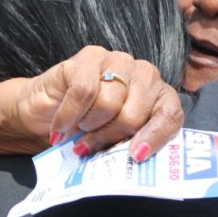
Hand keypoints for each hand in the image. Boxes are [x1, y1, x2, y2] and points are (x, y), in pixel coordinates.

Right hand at [8, 46, 183, 161]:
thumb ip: (129, 146)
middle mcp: (145, 75)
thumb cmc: (87, 129)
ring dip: (87, 125)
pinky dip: (69, 116)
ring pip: (109, 103)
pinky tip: (60, 128)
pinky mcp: (92, 56)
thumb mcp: (114, 142)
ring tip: (77, 131)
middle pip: (134, 114)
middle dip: (109, 137)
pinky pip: (83, 91)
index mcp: (159, 97)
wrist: (47, 110)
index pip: (170, 114)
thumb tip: (133, 161)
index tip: (137, 155)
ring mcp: (120, 61)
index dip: (155, 136)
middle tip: (89, 147)